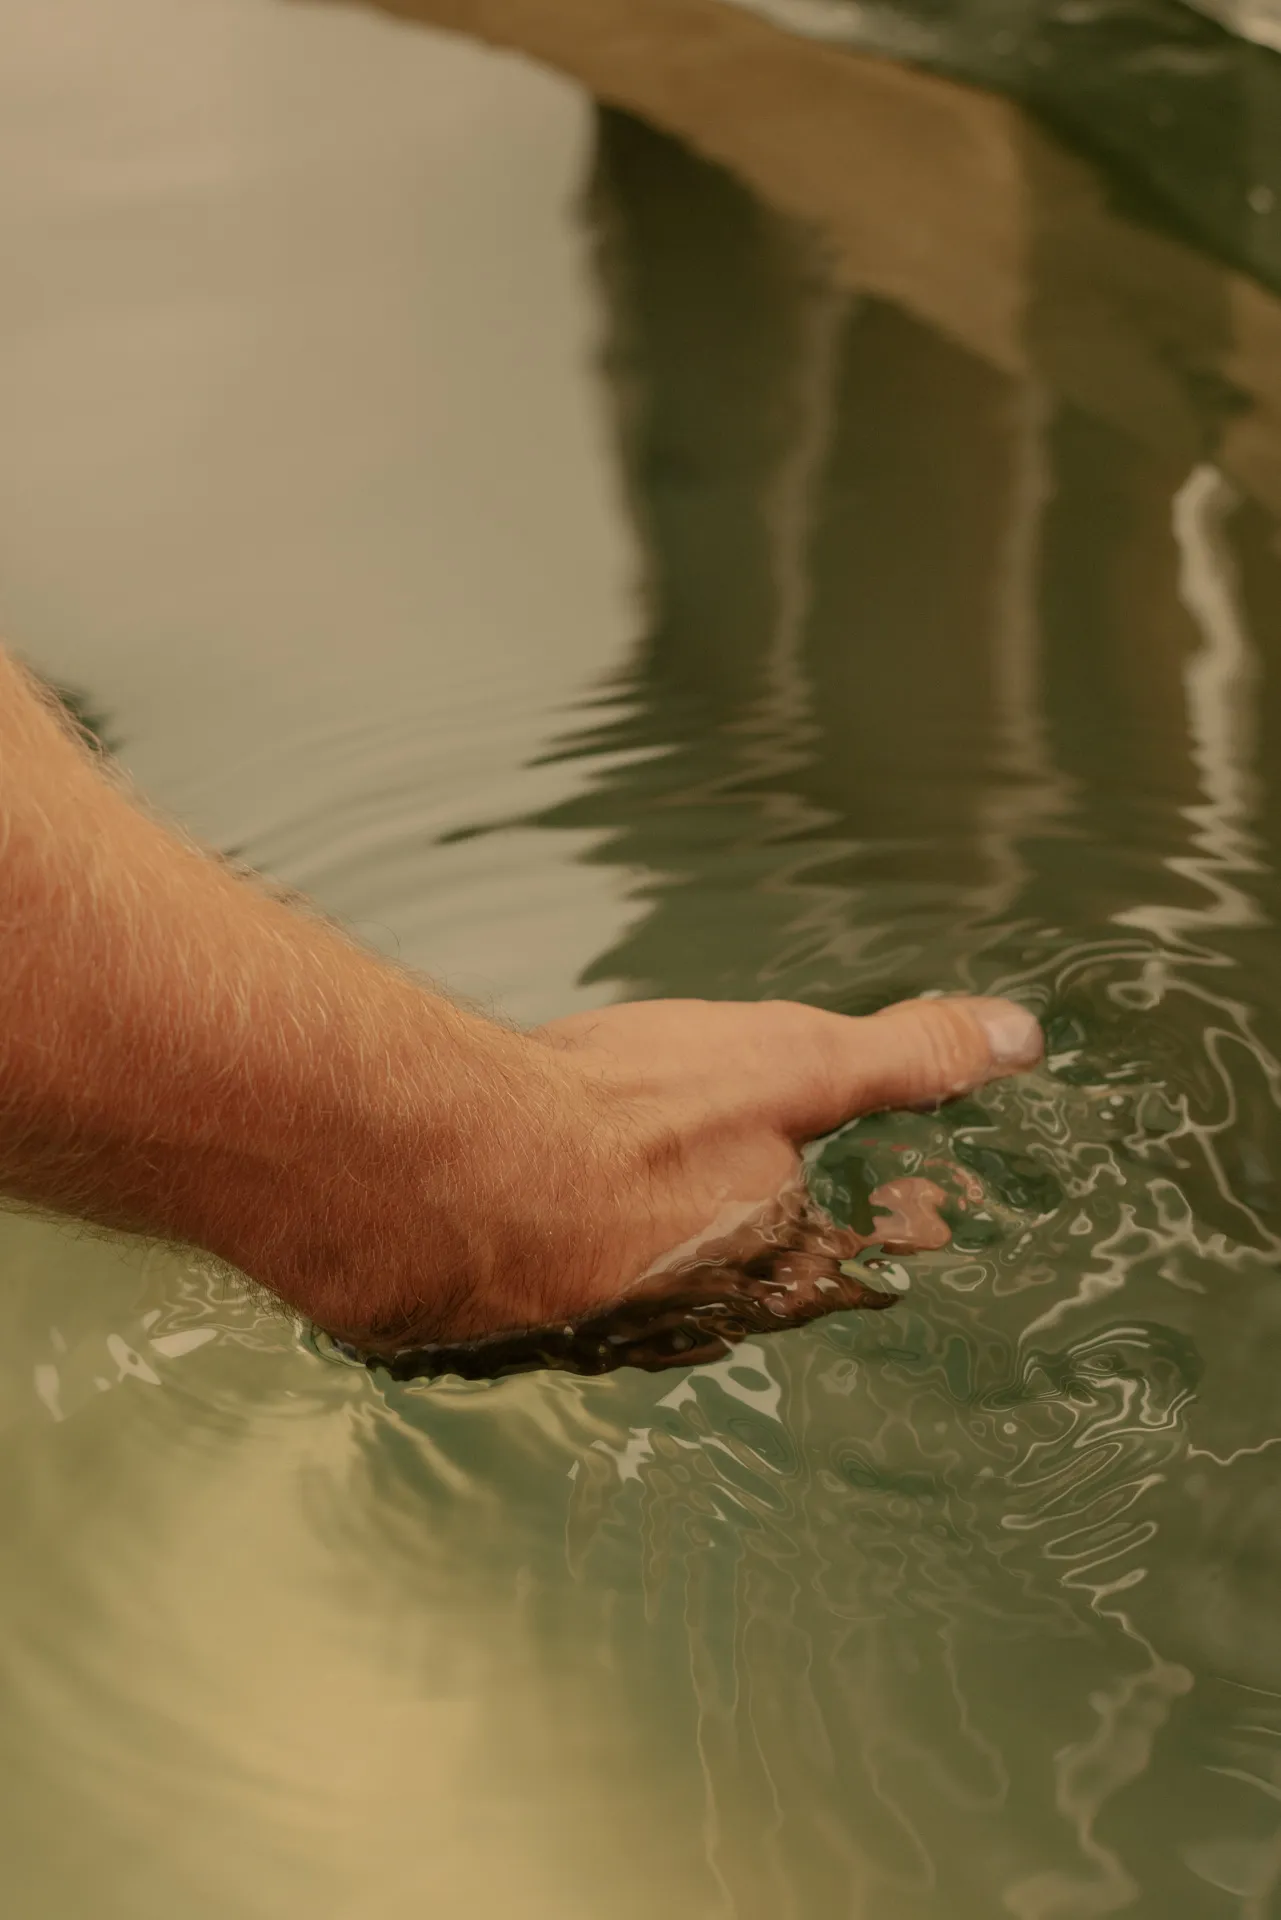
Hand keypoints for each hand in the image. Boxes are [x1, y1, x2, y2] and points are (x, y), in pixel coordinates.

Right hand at [381, 993, 1041, 1363]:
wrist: (450, 1174)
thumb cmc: (627, 1122)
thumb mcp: (792, 1064)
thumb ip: (905, 1058)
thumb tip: (1019, 1039)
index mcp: (778, 1269)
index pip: (856, 1258)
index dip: (873, 1212)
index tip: (884, 1193)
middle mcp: (697, 1322)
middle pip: (747, 1270)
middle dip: (752, 1222)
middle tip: (743, 1168)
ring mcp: (602, 1329)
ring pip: (652, 1275)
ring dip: (653, 1230)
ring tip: (641, 1176)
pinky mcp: (515, 1318)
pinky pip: (562, 1277)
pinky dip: (567, 1235)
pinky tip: (545, 1192)